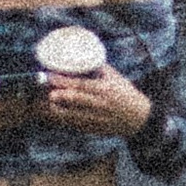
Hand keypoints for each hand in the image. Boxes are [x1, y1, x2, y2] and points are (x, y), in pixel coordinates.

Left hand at [34, 57, 154, 144]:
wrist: (139, 118)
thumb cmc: (126, 94)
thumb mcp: (117, 78)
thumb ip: (100, 68)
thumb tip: (82, 55)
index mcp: (106, 89)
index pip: (82, 85)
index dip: (65, 81)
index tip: (51, 76)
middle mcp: (101, 105)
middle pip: (78, 100)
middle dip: (61, 96)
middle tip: (47, 92)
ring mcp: (98, 119)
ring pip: (75, 115)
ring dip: (59, 111)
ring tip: (46, 105)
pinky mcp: (96, 129)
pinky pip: (77, 126)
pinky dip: (65, 122)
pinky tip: (55, 117)